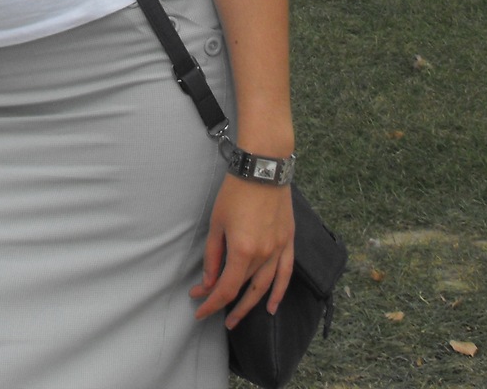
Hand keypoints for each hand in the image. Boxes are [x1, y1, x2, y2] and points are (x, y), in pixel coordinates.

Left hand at [190, 176, 294, 327]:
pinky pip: (286, 274)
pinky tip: (272, 307)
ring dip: (250, 305)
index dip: (211, 302)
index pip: (226, 288)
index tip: (198, 308)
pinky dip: (279, 292)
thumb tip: (208, 281)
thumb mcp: (216, 222)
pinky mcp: (288, 242)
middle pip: (243, 289)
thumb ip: (212, 255)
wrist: (263, 168)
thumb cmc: (235, 191)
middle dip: (225, 304)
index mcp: (243, 251)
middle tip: (212, 314)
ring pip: (264, 287)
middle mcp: (263, 255)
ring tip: (237, 318)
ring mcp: (278, 250)